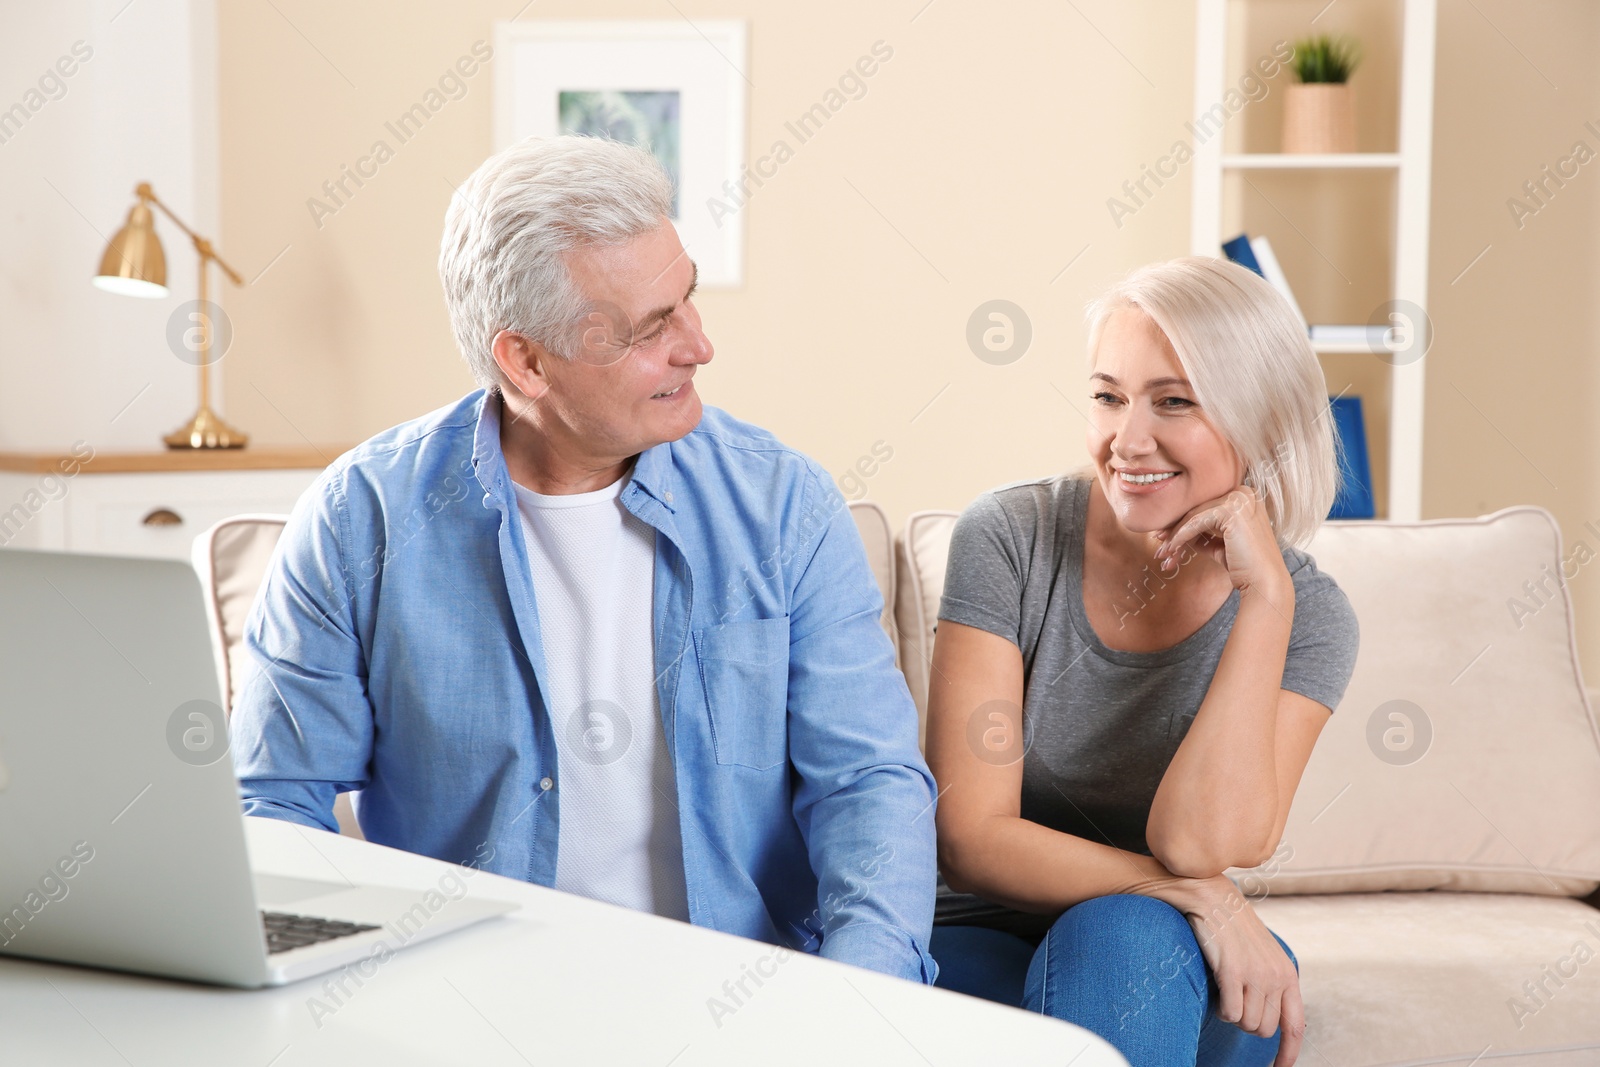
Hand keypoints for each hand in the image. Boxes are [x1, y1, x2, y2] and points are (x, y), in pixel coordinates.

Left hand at [1153, 486, 1290, 604]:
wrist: (1264, 582)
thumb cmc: (1244, 566)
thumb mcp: (1220, 544)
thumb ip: (1203, 534)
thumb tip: (1177, 533)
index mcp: (1244, 497)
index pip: (1206, 508)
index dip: (1184, 524)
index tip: (1165, 538)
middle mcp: (1243, 493)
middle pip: (1198, 510)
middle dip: (1175, 531)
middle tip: (1160, 548)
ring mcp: (1238, 500)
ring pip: (1194, 516)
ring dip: (1174, 537)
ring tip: (1163, 555)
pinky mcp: (1230, 510)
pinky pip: (1195, 523)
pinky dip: (1180, 538)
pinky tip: (1171, 551)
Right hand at [1182, 877, 1304, 1065]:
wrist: (1212, 898)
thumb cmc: (1234, 930)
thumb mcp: (1264, 956)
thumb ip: (1272, 985)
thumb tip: (1269, 1023)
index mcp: (1288, 975)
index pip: (1295, 1026)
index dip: (1289, 1054)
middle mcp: (1276, 977)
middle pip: (1263, 1029)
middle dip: (1246, 1022)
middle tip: (1234, 1000)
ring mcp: (1255, 975)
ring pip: (1245, 1024)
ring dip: (1231, 1014)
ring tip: (1225, 990)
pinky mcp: (1232, 972)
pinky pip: (1229, 1013)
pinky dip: (1220, 1009)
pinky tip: (1216, 990)